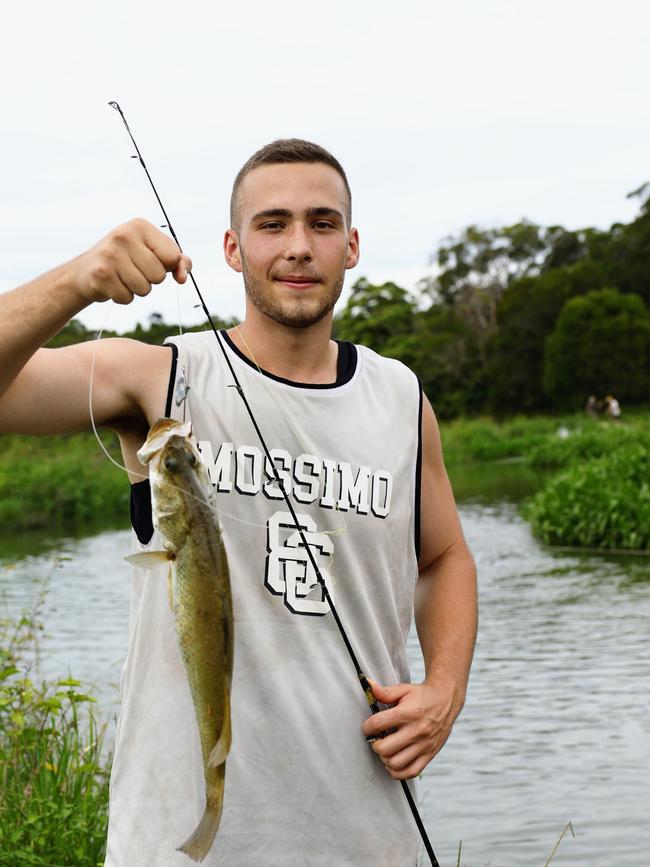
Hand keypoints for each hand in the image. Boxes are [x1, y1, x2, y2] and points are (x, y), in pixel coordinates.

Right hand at [70, 218, 191, 304]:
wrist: (85, 271)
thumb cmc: (127, 261)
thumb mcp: (153, 253)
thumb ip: (177, 262)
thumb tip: (183, 277)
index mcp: (140, 226)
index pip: (173, 256)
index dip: (168, 267)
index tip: (154, 263)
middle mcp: (124, 235)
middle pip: (159, 276)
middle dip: (150, 280)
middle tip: (133, 270)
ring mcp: (110, 254)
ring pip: (144, 289)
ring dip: (136, 290)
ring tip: (122, 277)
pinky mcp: (100, 274)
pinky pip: (127, 298)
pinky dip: (123, 297)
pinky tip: (112, 284)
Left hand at [361, 678, 462, 779]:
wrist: (446, 700)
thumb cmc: (422, 695)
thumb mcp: (403, 690)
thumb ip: (384, 692)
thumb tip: (367, 685)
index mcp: (407, 713)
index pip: (378, 724)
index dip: (367, 727)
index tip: (368, 727)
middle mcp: (416, 731)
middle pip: (384, 748)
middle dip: (374, 744)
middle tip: (376, 739)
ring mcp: (424, 745)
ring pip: (396, 763)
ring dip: (384, 758)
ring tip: (385, 749)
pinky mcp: (430, 754)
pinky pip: (411, 772)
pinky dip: (398, 772)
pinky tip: (393, 763)